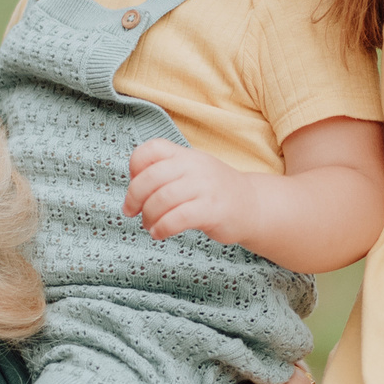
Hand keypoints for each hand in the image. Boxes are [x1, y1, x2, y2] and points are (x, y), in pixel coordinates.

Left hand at [125, 139, 259, 242]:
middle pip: (150, 177)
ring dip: (148, 216)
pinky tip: (159, 233)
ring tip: (150, 225)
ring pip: (161, 199)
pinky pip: (177, 218)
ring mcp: (205, 187)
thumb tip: (132, 193)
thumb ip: (165, 174)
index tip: (135, 184)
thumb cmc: (213, 192)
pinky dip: (162, 228)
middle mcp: (194, 166)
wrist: (252, 205)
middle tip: (131, 211)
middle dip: (134, 197)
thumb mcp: (191, 172)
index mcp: (185, 155)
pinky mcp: (212, 210)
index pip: (151, 149)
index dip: (135, 167)